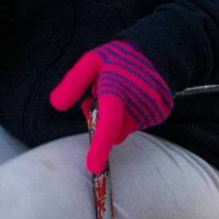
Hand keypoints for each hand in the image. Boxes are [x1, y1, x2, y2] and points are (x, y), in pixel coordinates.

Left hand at [50, 40, 171, 174]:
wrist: (154, 51)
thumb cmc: (116, 59)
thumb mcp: (91, 62)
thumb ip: (73, 83)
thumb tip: (56, 106)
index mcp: (117, 89)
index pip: (109, 123)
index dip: (100, 147)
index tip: (94, 167)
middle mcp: (138, 103)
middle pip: (113, 131)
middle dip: (102, 122)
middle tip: (98, 97)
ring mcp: (152, 110)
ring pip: (125, 130)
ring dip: (117, 120)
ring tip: (119, 95)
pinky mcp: (161, 114)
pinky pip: (138, 125)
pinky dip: (131, 117)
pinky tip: (132, 98)